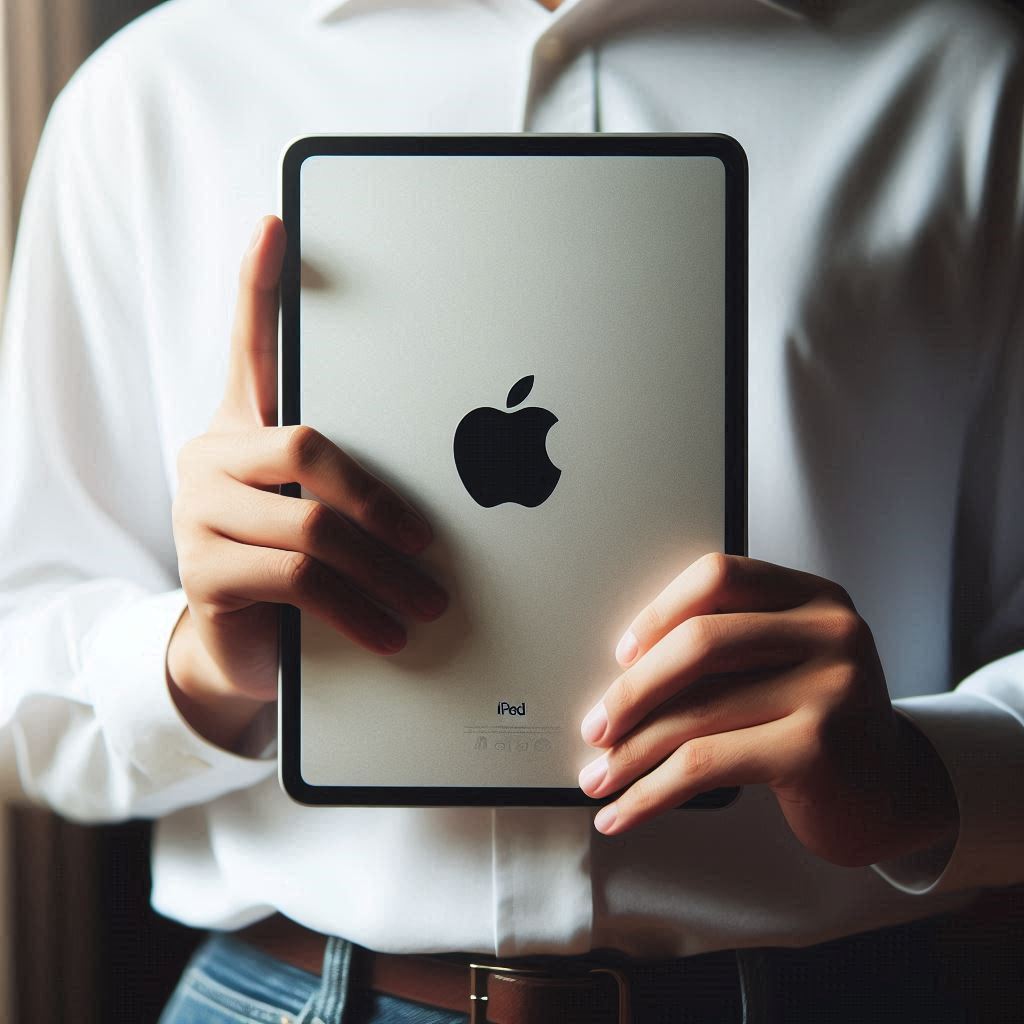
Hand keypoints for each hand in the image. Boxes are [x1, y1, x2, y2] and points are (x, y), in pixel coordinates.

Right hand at [167, 215, 447, 751]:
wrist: (238, 645)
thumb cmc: (291, 566)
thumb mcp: (319, 514)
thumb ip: (352, 483)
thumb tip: (441, 470)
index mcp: (242, 430)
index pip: (247, 347)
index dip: (257, 287)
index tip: (273, 225)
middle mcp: (211, 458)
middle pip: (307, 445)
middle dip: (382, 501)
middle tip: (430, 544)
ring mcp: (198, 513)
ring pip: (314, 525)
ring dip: (385, 571)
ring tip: (428, 602)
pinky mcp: (203, 574)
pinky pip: (300, 579)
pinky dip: (357, 608)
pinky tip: (388, 631)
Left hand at [578, 552, 958, 867]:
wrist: (890, 795)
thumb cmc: (818, 725)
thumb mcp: (783, 667)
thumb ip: (725, 652)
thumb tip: (619, 678)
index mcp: (814, 598)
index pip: (719, 577)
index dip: (659, 612)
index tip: (620, 654)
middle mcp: (831, 632)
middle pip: (699, 642)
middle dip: (631, 691)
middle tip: (593, 728)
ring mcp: (831, 687)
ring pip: (695, 713)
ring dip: (630, 753)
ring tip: (596, 779)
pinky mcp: (817, 747)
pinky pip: (705, 764)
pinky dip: (651, 794)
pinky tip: (623, 812)